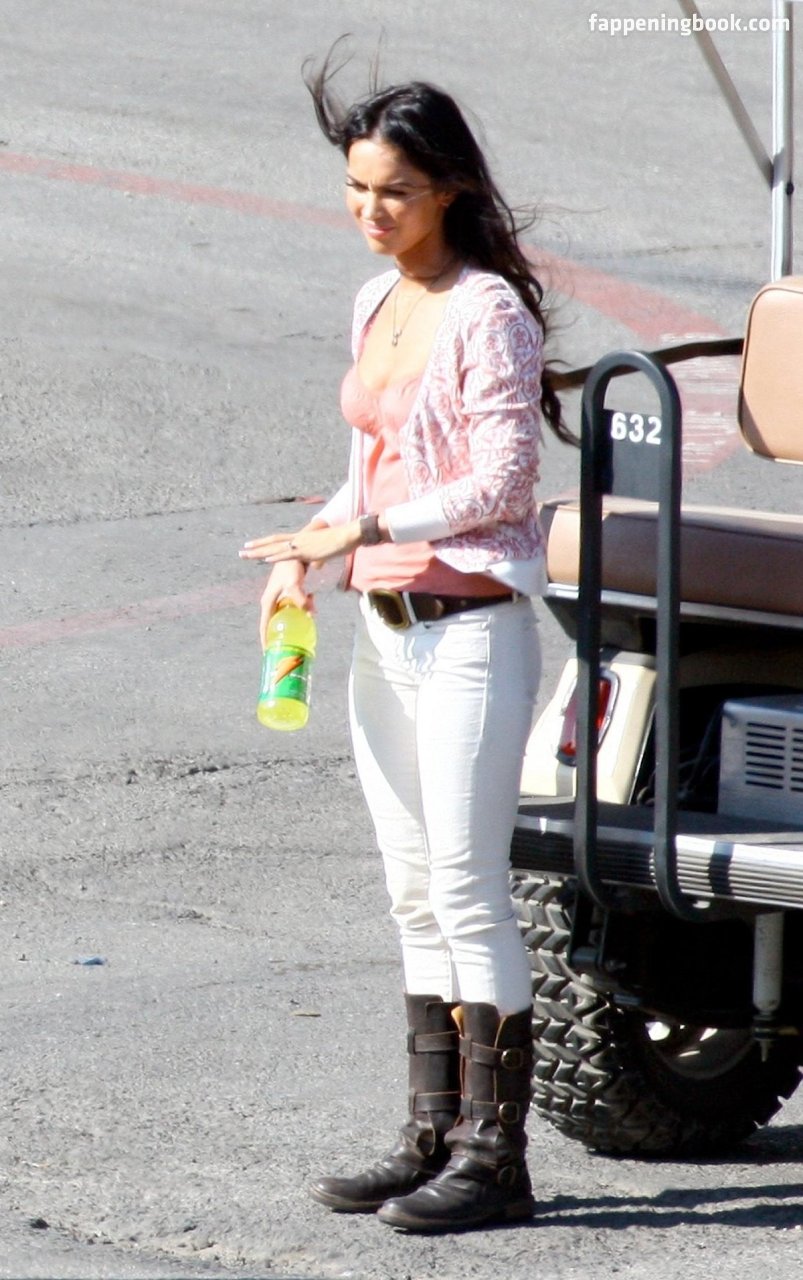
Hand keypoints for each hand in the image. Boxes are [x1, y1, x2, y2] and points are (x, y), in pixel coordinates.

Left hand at [239, 520, 361, 567]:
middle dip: (256, 546)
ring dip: (259, 552)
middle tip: (242, 549)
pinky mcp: (307, 551)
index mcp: (301, 538)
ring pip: (275, 547)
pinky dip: (276, 556)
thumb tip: (316, 566)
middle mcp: (298, 539)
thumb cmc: (341, 542)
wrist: (348, 535)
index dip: (265, 542)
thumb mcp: (325, 552)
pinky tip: (265, 559)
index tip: (253, 544)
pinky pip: (288, 554)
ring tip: (246, 554)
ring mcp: (301, 545)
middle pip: (272, 541)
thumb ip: (318, 559)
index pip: (279, 539)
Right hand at [258, 562, 312, 647]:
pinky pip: (292, 605)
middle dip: (279, 635)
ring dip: (292, 621)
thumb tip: (311, 614)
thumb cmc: (290, 567)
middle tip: (287, 647)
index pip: (264, 626)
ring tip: (301, 631)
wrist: (293, 550)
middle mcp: (270, 601)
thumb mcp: (294, 584)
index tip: (268, 654)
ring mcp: (278, 596)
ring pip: (284, 615)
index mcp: (267, 602)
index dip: (265, 641)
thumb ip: (301, 600)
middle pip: (273, 623)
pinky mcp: (286, 591)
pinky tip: (311, 604)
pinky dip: (300, 608)